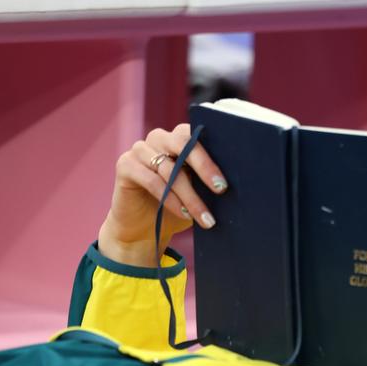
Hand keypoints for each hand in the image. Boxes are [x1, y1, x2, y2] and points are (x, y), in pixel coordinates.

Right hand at [97, 124, 228, 266]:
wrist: (142, 230)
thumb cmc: (175, 209)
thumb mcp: (197, 194)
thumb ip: (209, 183)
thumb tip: (242, 184)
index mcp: (178, 139)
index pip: (196, 135)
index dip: (213, 155)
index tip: (227, 180)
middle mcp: (159, 138)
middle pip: (182, 143)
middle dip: (204, 166)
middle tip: (221, 190)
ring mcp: (140, 150)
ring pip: (169, 169)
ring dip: (190, 196)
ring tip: (206, 218)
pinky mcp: (124, 165)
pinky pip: (151, 180)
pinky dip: (169, 199)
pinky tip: (184, 214)